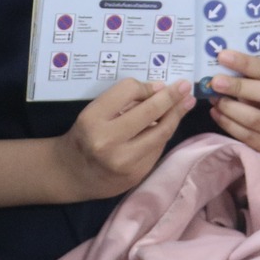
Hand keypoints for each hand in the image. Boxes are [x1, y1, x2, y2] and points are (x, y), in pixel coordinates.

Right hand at [53, 77, 194, 200]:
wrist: (73, 174)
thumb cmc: (84, 136)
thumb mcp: (94, 113)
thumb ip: (122, 101)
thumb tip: (159, 90)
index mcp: (92, 120)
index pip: (127, 91)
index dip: (145, 86)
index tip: (158, 85)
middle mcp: (107, 141)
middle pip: (149, 112)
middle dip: (171, 97)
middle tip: (186, 86)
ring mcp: (124, 161)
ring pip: (161, 132)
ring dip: (176, 115)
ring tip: (187, 103)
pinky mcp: (136, 174)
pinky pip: (158, 148)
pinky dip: (164, 133)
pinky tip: (167, 124)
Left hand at [202, 49, 259, 163]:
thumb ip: (258, 78)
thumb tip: (225, 65)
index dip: (246, 63)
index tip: (223, 56)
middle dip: (238, 86)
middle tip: (216, 82)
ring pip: (256, 119)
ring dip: (230, 107)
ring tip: (214, 99)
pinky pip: (248, 137)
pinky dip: (228, 124)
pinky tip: (217, 114)